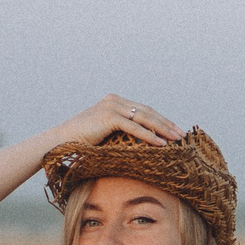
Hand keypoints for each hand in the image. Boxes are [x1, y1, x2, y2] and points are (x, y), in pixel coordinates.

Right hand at [63, 94, 182, 146]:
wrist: (62, 140)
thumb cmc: (84, 142)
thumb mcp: (107, 134)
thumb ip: (123, 133)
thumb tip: (143, 143)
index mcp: (115, 102)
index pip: (144, 110)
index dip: (161, 120)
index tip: (175, 130)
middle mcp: (115, 101)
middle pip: (148, 112)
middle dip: (166, 124)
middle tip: (181, 135)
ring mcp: (112, 107)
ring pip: (144, 118)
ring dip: (162, 129)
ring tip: (176, 139)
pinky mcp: (108, 117)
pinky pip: (134, 127)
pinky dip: (149, 136)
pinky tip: (161, 144)